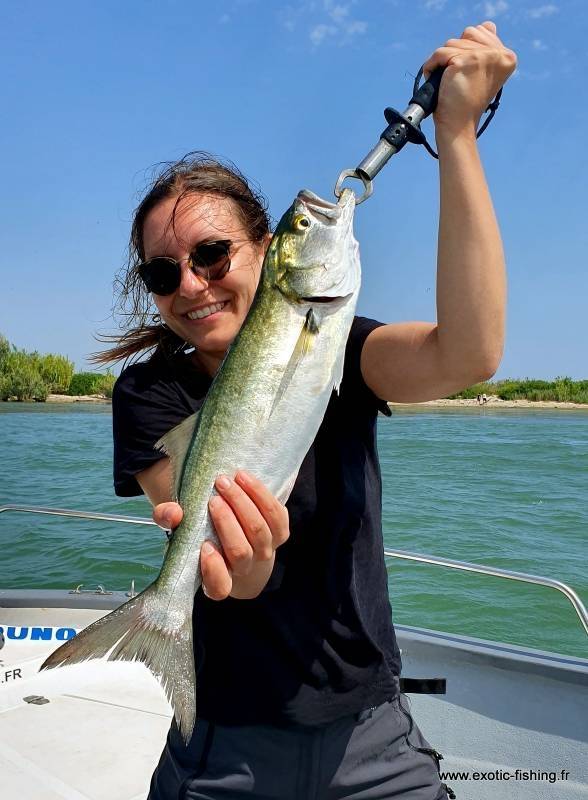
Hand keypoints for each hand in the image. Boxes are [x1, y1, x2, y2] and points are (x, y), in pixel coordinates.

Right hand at [152, 470, 289, 599]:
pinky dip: (260, 494)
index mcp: (218, 579)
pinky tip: (244, 478)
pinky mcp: (280, 533)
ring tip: (225, 482)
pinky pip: (276, 515)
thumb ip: (168, 519)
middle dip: (227, 522)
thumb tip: (172, 512)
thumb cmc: (204, 534)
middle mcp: (244, 570)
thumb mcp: (180, 529)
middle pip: (240, 551)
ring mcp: (265, 552)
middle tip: (213, 499)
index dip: (214, 569)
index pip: (219, 586)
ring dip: (242, 502)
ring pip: (259, 530)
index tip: (205, 545)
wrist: (239, 534)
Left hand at [422, 21, 516, 139]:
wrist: (459, 126)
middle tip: (458, 77)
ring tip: (449, 81)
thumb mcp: (483, 71)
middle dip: (457, 53)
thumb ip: (487, 47)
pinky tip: (436, 79)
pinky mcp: (464, 61)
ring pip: (452, 42)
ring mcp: (483, 56)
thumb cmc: (467, 101)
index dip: (469, 49)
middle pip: (468, 33)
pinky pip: (440, 53)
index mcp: (508, 57)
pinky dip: (432, 66)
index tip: (468, 72)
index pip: (484, 31)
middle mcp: (500, 54)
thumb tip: (487, 25)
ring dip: (444, 61)